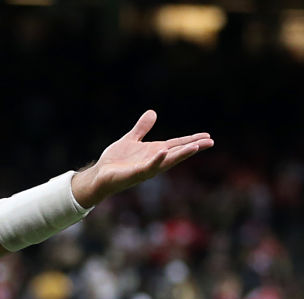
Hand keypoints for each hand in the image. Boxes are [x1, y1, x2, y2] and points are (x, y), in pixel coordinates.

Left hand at [71, 110, 212, 207]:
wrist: (99, 175)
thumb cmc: (115, 161)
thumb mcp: (131, 140)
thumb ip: (141, 128)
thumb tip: (152, 113)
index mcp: (154, 151)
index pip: (177, 144)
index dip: (191, 140)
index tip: (208, 137)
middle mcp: (154, 160)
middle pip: (177, 153)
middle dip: (193, 147)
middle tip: (210, 142)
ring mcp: (146, 168)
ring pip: (167, 161)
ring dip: (181, 154)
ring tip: (195, 147)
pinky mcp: (135, 174)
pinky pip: (149, 167)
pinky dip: (156, 160)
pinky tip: (164, 152)